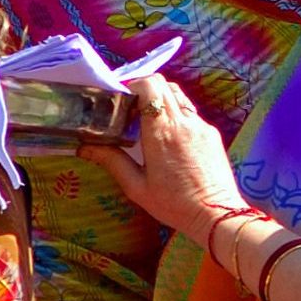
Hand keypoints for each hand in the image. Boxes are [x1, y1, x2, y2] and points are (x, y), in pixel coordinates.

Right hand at [79, 76, 243, 243]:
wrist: (217, 216)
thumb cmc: (175, 205)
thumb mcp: (137, 187)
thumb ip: (112, 161)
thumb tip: (84, 147)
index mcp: (162, 132)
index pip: (150, 86)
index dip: (134, 85)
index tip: (122, 99)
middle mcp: (184, 123)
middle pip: (164, 84)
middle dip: (144, 89)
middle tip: (131, 107)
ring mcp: (202, 127)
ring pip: (179, 97)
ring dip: (162, 100)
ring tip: (149, 121)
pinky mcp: (213, 135)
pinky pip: (191, 114)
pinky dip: (177, 115)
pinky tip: (169, 137)